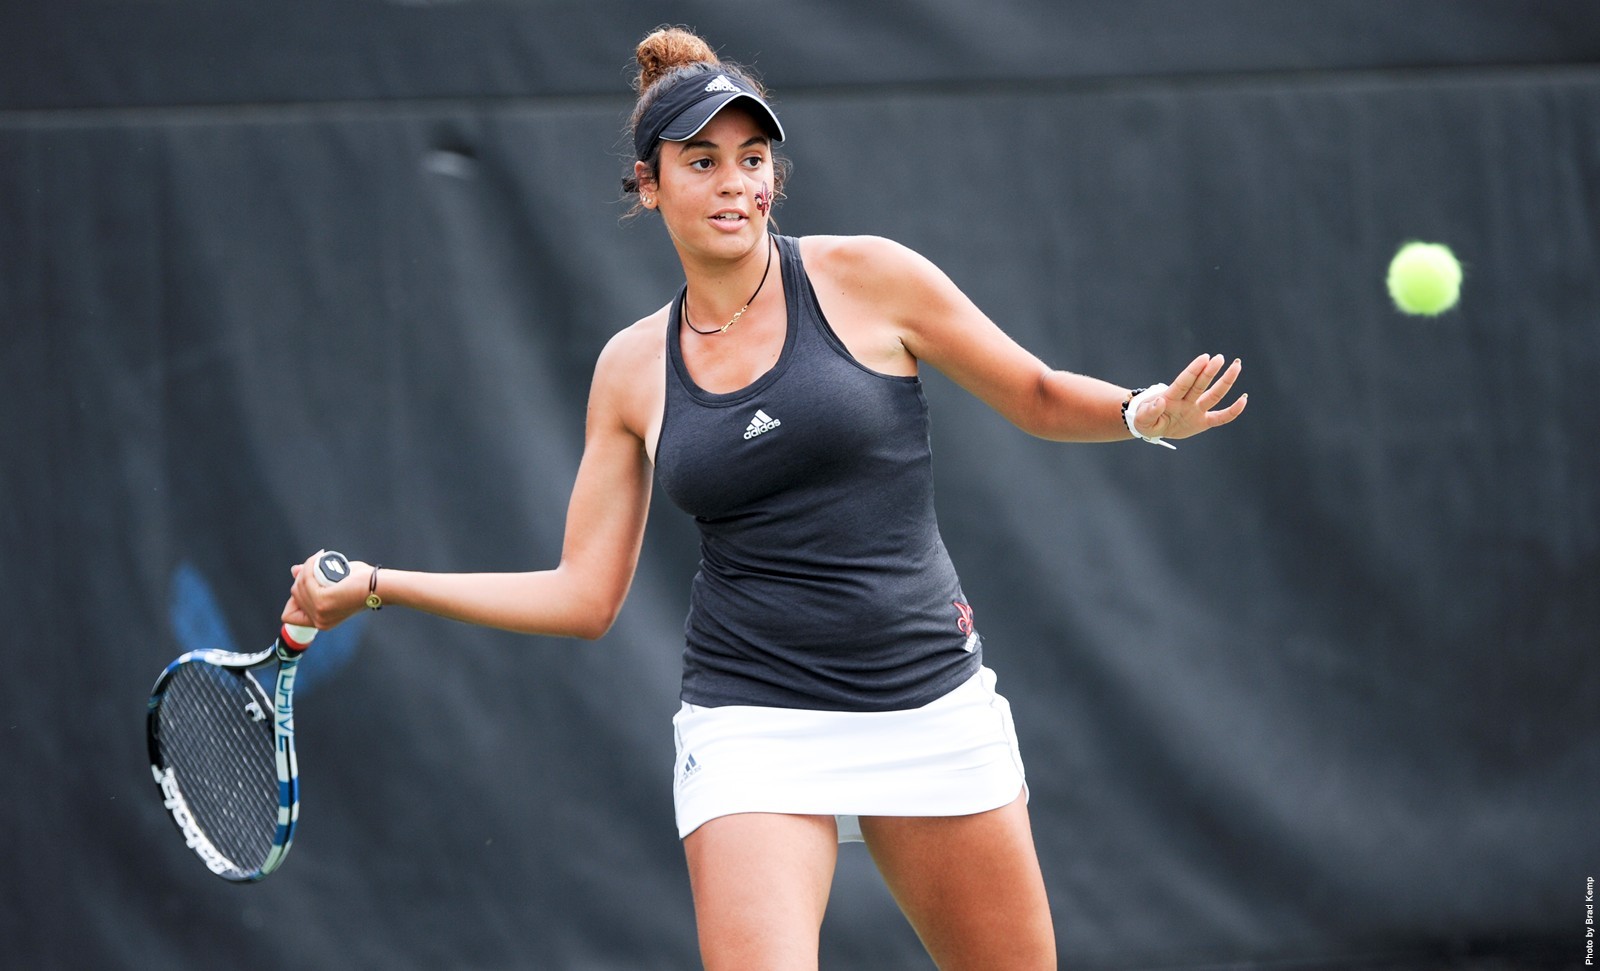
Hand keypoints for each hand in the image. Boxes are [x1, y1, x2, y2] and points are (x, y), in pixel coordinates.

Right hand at [281, 552, 372, 629]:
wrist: (379, 586)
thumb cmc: (362, 584)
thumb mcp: (333, 582)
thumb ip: (314, 579)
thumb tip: (294, 571)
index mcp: (321, 622)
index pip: (289, 616)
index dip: (293, 598)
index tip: (304, 582)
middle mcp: (319, 621)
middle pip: (294, 594)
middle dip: (301, 576)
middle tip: (316, 562)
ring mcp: (319, 612)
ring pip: (298, 585)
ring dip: (306, 568)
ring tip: (320, 558)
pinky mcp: (322, 601)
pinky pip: (306, 579)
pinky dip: (309, 566)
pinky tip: (319, 558)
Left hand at [1131, 354, 1246, 441]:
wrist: (1152, 427)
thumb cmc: (1145, 420)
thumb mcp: (1141, 420)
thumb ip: (1149, 412)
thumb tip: (1161, 401)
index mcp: (1170, 398)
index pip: (1184, 382)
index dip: (1194, 370)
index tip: (1204, 358)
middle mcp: (1186, 401)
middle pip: (1200, 385)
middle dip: (1210, 372)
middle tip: (1221, 358)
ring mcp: (1196, 410)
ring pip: (1213, 395)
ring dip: (1225, 382)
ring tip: (1237, 366)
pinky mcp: (1202, 421)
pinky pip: (1221, 417)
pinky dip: (1233, 411)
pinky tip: (1244, 400)